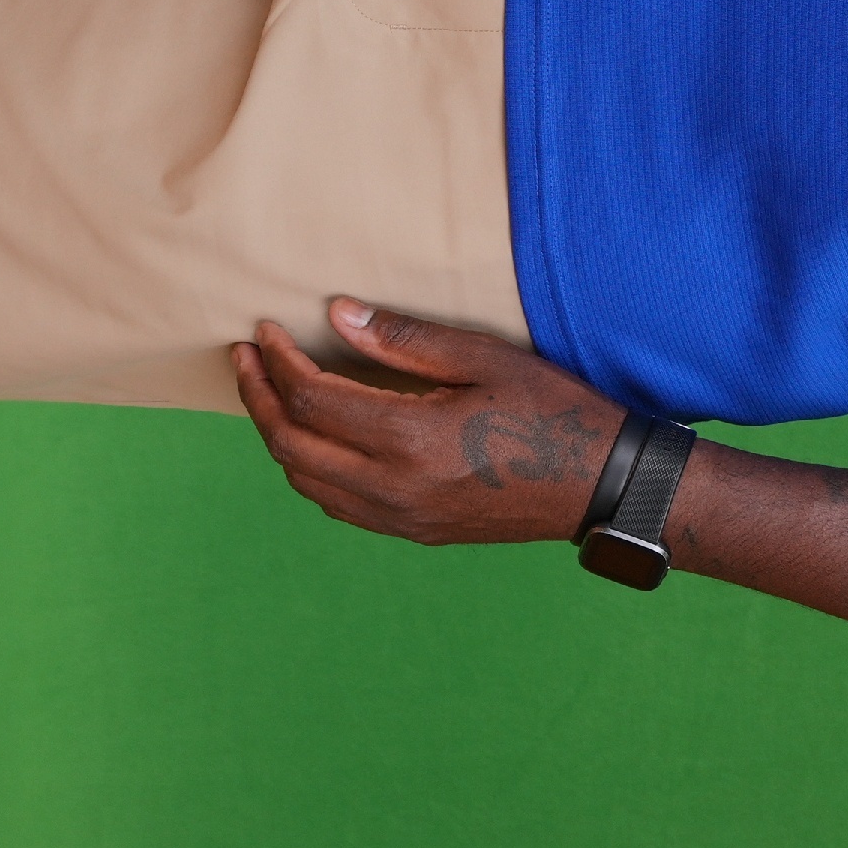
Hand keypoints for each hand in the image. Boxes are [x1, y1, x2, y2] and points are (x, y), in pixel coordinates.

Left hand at [234, 298, 622, 544]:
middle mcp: (394, 487)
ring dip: (278, 435)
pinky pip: (336, 504)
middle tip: (246, 357)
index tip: (266, 330)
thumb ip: (405, 340)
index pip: (311, 399)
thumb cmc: (554, 411)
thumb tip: (335, 315)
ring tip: (272, 392)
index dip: (277, 362)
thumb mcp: (485, 359)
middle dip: (259, 396)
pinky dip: (310, 468)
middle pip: (291, 444)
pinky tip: (315, 438)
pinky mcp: (413, 531)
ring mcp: (401, 517)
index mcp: (411, 439)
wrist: (601, 486)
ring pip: (305, 480)